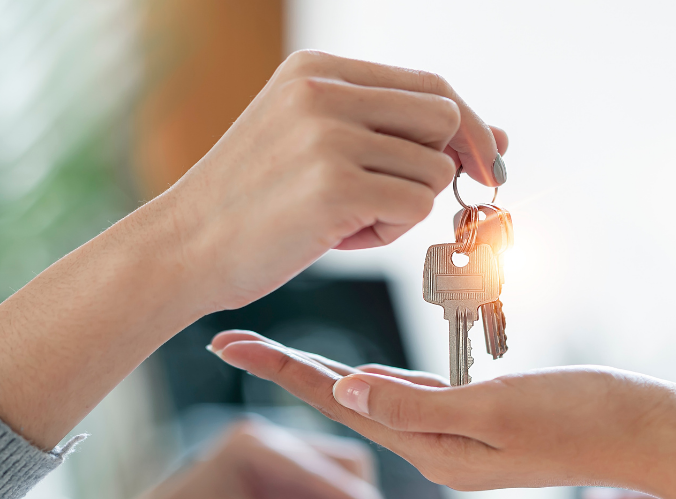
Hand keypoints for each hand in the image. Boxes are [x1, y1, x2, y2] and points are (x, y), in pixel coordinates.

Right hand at [0, 51, 505, 448]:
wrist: (182, 249)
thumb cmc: (250, 206)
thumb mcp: (308, 142)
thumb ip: (388, 130)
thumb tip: (493, 142)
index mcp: (317, 71)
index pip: (430, 85)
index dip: (467, 129)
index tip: (484, 167)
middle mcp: (324, 92)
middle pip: (444, 119)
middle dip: (448, 167)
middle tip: (409, 203)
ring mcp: (329, 137)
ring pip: (432, 171)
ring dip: (403, 209)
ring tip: (344, 222)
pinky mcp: (334, 187)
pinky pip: (415, 208)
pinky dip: (389, 234)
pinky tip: (338, 238)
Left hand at [206, 331, 675, 498]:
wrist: (655, 432)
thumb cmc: (590, 419)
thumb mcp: (500, 411)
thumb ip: (423, 406)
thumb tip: (350, 393)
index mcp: (435, 450)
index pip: (340, 405)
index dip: (283, 372)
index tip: (230, 345)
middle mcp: (439, 450)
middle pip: (346, 403)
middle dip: (289, 372)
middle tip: (234, 339)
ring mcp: (463, 439)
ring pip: (377, 402)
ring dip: (327, 377)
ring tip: (279, 353)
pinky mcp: (487, 421)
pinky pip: (416, 399)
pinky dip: (381, 380)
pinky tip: (363, 371)